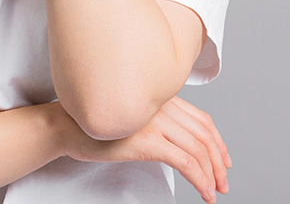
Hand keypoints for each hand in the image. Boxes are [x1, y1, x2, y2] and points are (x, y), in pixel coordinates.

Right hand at [57, 96, 230, 203]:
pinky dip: (200, 179)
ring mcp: (155, 122)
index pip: (202, 119)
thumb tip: (176, 140)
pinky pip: (185, 162)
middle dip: (219, 161)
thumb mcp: (131, 115)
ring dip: (212, 174)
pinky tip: (203, 191)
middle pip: (204, 135)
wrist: (66, 126)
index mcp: (160, 97)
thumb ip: (154, 119)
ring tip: (214, 191)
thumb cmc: (93, 123)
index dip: (218, 142)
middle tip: (223, 181)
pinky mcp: (148, 141)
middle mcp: (161, 105)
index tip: (224, 160)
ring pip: (198, 150)